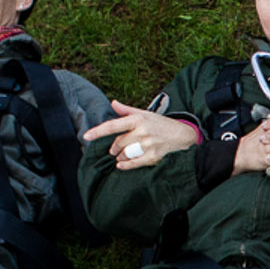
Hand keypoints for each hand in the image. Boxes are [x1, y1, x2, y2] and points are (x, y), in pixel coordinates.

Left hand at [83, 100, 198, 170]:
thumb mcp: (145, 114)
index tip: (86, 136)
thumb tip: (113, 103)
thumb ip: (127, 110)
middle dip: (114, 147)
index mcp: (138, 119)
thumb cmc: (161, 124)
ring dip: (120, 156)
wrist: (183, 135)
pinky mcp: (153, 156)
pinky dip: (125, 165)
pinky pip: (134, 163)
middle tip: (114, 149)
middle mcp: (143, 131)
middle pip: (118, 143)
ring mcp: (148, 145)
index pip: (113, 125)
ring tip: (123, 155)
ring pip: (125, 154)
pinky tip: (121, 164)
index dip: (98, 131)